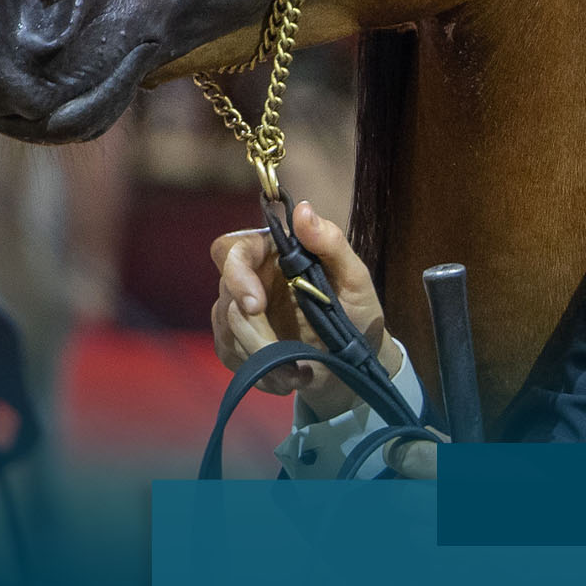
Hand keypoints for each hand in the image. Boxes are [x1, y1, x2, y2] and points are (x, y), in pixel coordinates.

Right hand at [210, 201, 398, 420]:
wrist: (356, 363)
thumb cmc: (358, 312)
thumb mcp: (355, 279)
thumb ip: (331, 243)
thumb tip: (303, 208)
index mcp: (276, 252)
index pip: (233, 249)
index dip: (236, 275)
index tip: (256, 305)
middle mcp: (253, 277)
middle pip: (226, 296)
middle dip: (254, 330)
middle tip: (283, 354)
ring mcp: (242, 310)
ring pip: (226, 330)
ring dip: (262, 356)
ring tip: (300, 370)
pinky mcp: (238, 341)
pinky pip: (230, 355)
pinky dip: (259, 372)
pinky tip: (289, 377)